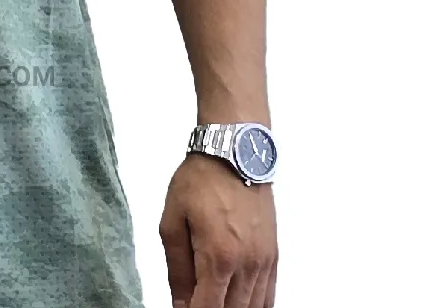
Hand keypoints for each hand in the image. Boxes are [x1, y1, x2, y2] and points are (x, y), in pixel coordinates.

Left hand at [159, 152, 276, 307]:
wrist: (234, 153)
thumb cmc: (200, 180)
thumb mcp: (172, 220)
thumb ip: (177, 268)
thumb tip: (179, 303)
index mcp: (218, 258)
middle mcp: (246, 266)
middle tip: (195, 302)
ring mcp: (263, 263)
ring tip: (213, 298)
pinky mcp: (273, 256)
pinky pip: (269, 297)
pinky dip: (254, 306)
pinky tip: (240, 303)